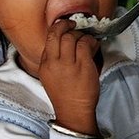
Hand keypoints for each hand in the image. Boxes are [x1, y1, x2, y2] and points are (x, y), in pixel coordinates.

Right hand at [38, 19, 100, 135]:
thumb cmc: (66, 94)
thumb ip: (57, 58)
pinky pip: (86, 44)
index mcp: (44, 64)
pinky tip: (94, 46)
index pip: (48, 38)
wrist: (73, 111)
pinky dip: (91, 42)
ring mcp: (68, 64)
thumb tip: (69, 40)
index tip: (65, 26)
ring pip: (72, 37)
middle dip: (68, 26)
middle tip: (76, 26)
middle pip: (58, 34)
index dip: (58, 28)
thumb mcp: (53, 75)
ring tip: (86, 40)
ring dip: (81, 35)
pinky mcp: (82, 66)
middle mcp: (53, 62)